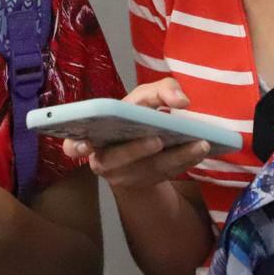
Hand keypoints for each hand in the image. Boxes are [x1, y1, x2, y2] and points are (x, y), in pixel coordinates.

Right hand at [61, 78, 209, 191]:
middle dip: (137, 150)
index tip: (83, 145)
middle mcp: (104, 160)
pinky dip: (185, 162)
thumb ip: (162, 90)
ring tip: (199, 143)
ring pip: (148, 170)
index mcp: (92, 136)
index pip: (73, 146)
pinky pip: (166, 175)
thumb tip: (181, 102)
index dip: (75, 146)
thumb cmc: (138, 116)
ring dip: (174, 157)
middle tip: (158, 139)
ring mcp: (125, 177)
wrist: (142, 149)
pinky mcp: (147, 184)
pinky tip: (201, 150)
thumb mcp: (146, 98)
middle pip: (117, 160)